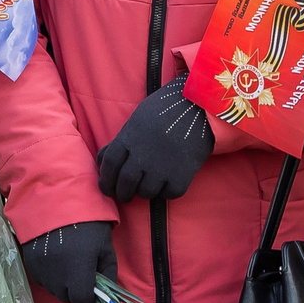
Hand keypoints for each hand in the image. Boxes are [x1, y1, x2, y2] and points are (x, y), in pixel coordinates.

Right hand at [20, 221, 116, 302]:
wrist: (57, 201)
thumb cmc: (88, 224)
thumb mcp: (105, 248)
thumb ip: (108, 275)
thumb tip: (105, 296)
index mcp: (79, 270)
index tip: (96, 295)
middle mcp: (57, 274)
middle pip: (68, 298)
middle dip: (77, 292)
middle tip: (83, 276)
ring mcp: (41, 270)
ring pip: (54, 290)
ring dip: (63, 285)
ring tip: (69, 265)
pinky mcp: (30, 264)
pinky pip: (43, 280)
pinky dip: (51, 276)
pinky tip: (56, 259)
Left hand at [96, 78, 214, 201]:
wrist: (199, 106)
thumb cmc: (165, 109)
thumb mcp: (137, 119)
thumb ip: (122, 140)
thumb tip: (104, 159)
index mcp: (129, 138)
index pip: (109, 164)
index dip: (105, 179)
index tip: (107, 187)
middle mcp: (143, 155)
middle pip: (125, 183)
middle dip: (122, 193)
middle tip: (124, 196)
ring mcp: (162, 167)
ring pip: (146, 192)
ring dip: (144, 193)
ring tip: (147, 188)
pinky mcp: (182, 175)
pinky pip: (169, 194)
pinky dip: (166, 192)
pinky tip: (167, 184)